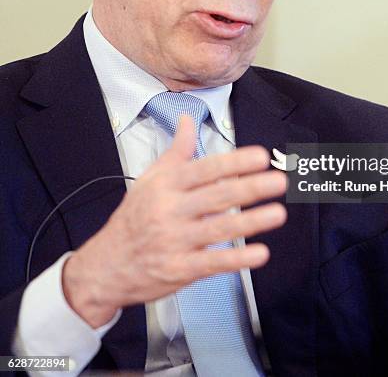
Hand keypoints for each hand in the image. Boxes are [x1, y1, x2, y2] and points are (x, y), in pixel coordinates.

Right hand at [62, 115, 286, 327]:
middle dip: (250, 188)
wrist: (106, 265)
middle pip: (216, 197)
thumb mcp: (150, 179)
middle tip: (279, 181)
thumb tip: (187, 119)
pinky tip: (260, 253)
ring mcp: (174, 242)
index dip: (234, 162)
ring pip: (218, 229)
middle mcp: (169, 210)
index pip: (205, 169)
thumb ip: (176, 151)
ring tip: (278, 213)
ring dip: (251, 222)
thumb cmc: (134, 218)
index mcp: (165, 185)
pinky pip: (212, 263)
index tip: (260, 157)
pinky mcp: (179, 269)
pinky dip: (237, 259)